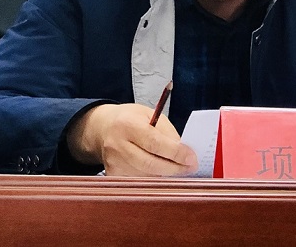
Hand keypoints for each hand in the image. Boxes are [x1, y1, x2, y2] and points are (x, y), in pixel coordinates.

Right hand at [66, 103, 197, 176]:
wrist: (104, 127)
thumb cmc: (130, 119)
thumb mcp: (150, 114)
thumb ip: (166, 132)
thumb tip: (183, 151)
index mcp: (127, 124)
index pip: (154, 142)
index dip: (175, 153)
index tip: (191, 158)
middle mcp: (117, 145)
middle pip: (150, 164)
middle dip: (174, 168)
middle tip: (190, 167)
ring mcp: (113, 163)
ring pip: (146, 176)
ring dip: (166, 174)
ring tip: (177, 168)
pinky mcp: (113, 175)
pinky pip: (139, 181)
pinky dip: (153, 178)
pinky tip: (161, 172)